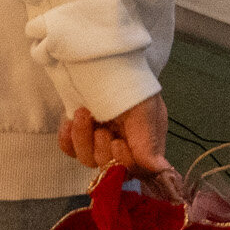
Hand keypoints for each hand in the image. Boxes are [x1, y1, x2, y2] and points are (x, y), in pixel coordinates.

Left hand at [58, 91, 173, 181]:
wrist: (101, 59)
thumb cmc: (129, 80)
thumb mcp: (144, 108)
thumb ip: (149, 140)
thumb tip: (162, 170)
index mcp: (145, 141)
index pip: (136, 169)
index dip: (124, 163)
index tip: (117, 143)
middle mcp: (123, 144)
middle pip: (110, 169)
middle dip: (102, 150)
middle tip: (101, 128)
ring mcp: (99, 140)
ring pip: (88, 160)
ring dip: (83, 139)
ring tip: (83, 114)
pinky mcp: (79, 135)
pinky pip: (70, 150)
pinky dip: (67, 140)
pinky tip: (69, 122)